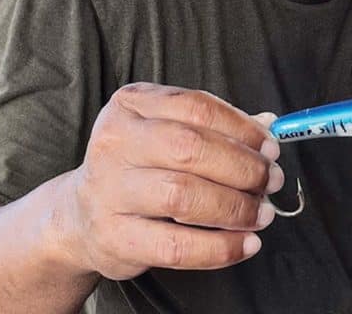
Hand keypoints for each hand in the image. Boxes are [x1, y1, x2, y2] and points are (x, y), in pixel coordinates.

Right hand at [60, 83, 282, 278]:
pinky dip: (220, 247)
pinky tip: (244, 244)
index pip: (197, 107)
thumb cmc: (138, 165)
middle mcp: (114, 142)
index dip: (242, 128)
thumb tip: (269, 125)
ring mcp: (109, 191)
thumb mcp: (167, 130)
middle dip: (243, 167)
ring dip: (236, 208)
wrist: (80, 214)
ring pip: (184, 197)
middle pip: (191, 149)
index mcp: (131, 105)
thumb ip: (215, 126)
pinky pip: (176, 246)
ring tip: (261, 213)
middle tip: (270, 180)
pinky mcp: (114, 237)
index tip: (270, 147)